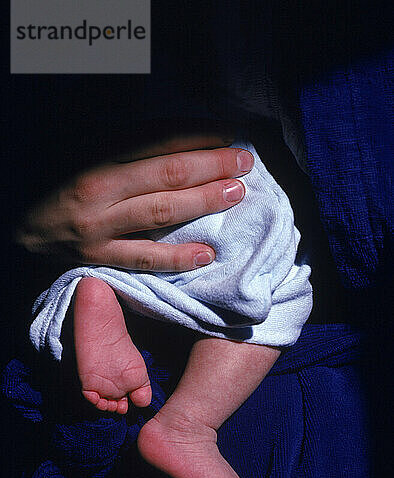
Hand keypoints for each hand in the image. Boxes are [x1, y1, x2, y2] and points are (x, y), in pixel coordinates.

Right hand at [17, 134, 253, 271]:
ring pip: (162, 212)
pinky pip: (144, 259)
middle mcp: (98, 188)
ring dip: (204, 201)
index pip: (157, 139)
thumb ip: (122, 138)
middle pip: (167, 173)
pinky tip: (207, 254)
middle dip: (212, 165)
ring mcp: (99, 226)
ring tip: (236, 193)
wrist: (17, 225)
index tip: (228, 133)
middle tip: (245, 162)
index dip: (197, 134)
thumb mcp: (79, 146)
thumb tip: (174, 130)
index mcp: (94, 154)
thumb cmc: (53, 181)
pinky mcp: (99, 257)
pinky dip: (177, 257)